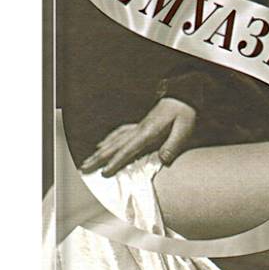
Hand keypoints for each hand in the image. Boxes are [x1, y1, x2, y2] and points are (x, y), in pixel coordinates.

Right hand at [80, 98, 195, 176]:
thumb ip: (173, 145)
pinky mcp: (140, 125)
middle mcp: (139, 130)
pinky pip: (120, 133)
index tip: (104, 173)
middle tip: (84, 169)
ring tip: (87, 161)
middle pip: (115, 146)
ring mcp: (138, 127)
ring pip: (114, 140)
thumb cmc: (184, 113)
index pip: (128, 149)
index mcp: (149, 132)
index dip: (116, 162)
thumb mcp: (184, 129)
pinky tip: (102, 145)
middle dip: (98, 158)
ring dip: (99, 152)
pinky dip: (109, 140)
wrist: (183, 96)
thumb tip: (162, 160)